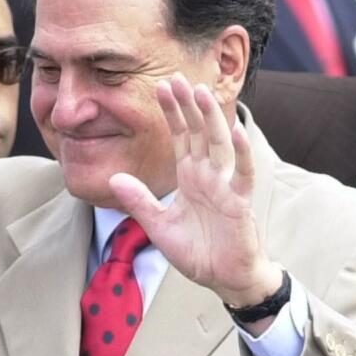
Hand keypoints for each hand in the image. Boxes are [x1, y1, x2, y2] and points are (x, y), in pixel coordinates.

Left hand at [109, 74, 281, 310]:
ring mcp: (226, 186)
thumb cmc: (197, 252)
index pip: (181, 136)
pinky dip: (241, 153)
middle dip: (188, 105)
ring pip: (220, 144)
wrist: (223, 279)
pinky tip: (237, 132)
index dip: (172, 112)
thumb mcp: (158, 225)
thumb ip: (139, 201)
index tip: (160, 86)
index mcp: (190, 176)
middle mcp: (209, 175)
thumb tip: (113, 178)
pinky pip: (242, 174)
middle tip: (176, 76)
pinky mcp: (240, 202)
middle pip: (199, 131)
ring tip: (201, 92)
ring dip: (212, 118)